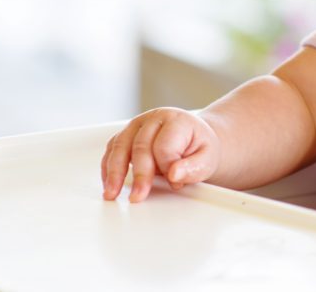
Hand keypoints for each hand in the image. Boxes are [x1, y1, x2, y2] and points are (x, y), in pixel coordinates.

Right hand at [101, 107, 220, 202]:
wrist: (194, 139)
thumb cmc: (199, 147)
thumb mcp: (208, 157)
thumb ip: (195, 167)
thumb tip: (175, 174)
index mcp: (176, 120)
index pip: (165, 145)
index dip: (168, 167)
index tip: (175, 183)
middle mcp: (154, 119)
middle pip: (140, 146)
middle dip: (139, 174)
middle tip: (138, 196)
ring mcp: (137, 125)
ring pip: (119, 146)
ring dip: (114, 172)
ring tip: (112, 193)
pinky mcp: (126, 135)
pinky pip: (111, 149)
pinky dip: (108, 167)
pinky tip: (109, 183)